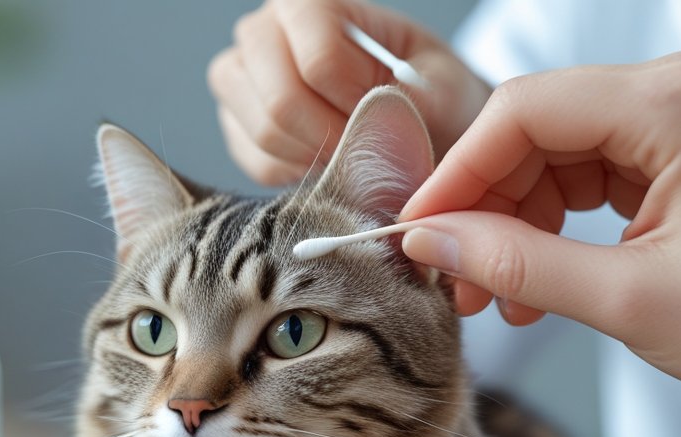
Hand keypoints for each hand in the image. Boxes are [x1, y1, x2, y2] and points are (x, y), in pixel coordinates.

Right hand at [207, 0, 488, 184]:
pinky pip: (259, 164)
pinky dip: (299, 174)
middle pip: (281, 100)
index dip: (356, 103)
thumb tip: (382, 119)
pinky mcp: (237, 127)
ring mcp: (240, 81)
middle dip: (332, 137)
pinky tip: (327, 161)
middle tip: (367, 146)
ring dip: (317, 157)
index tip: (385, 115)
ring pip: (265, 133)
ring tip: (351, 151)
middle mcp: (263, 32)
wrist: (414, 121)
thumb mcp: (443, 89)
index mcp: (311, 2)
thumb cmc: (428, 94)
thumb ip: (419, 100)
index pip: (319, 60)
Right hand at [398, 50, 680, 436]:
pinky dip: (543, 227)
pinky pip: (575, 175)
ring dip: (509, 224)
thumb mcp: (624, 300)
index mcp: (677, 106)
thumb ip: (517, 263)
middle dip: (482, 206)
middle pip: (531, 129)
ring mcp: (673, 120)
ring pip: (545, 155)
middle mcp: (675, 93)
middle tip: (453, 278)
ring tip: (495, 296)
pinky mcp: (667, 153)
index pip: (525, 111)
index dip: (459, 173)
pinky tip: (530, 283)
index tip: (416, 232)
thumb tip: (428, 241)